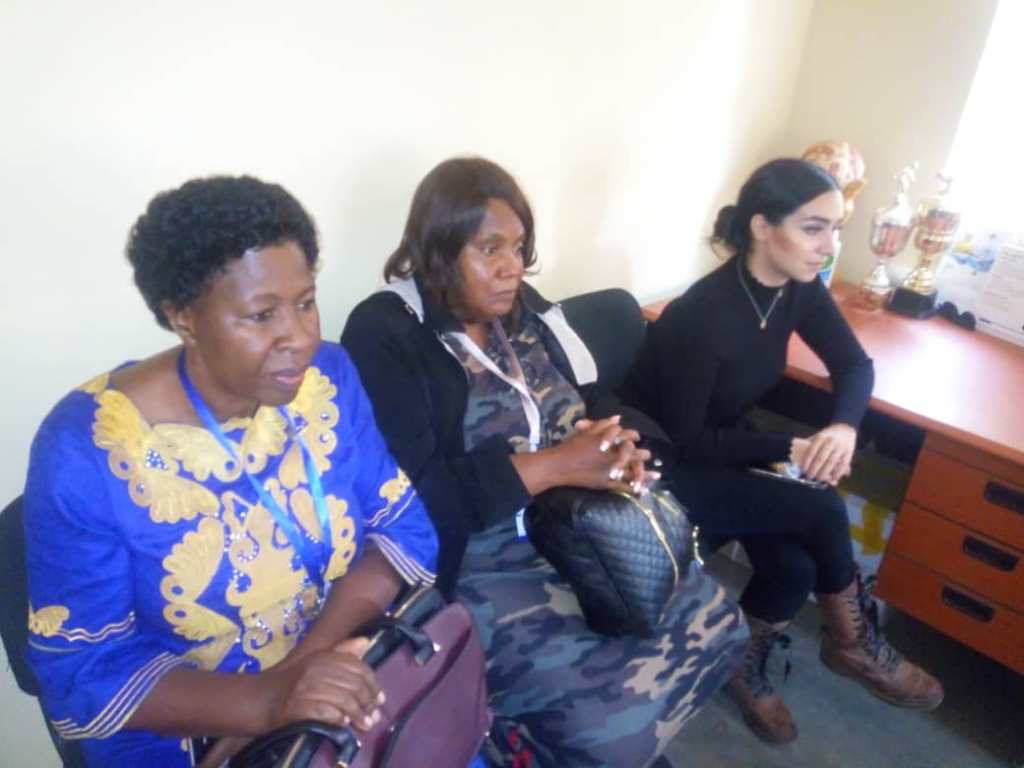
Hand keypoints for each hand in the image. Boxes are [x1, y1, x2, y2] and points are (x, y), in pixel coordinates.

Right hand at [260, 637, 383, 733]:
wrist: (259, 699)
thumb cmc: (292, 682)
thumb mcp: (316, 661)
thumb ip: (342, 652)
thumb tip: (366, 641)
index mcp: (324, 657)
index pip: (358, 668)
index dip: (373, 684)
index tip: (380, 698)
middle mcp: (316, 669)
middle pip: (354, 686)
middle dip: (368, 703)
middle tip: (375, 717)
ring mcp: (306, 688)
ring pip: (344, 701)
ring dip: (358, 716)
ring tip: (365, 725)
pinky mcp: (297, 707)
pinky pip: (327, 714)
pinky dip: (339, 720)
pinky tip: (344, 725)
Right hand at [553, 416, 651, 493]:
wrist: (558, 466)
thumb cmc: (571, 447)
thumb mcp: (586, 432)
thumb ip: (603, 424)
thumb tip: (618, 418)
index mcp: (610, 442)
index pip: (628, 436)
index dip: (634, 436)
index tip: (637, 437)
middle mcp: (614, 455)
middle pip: (634, 455)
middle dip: (643, 455)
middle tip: (648, 456)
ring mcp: (611, 470)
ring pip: (633, 472)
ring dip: (645, 474)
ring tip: (657, 475)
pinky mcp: (606, 483)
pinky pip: (624, 487)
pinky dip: (634, 489)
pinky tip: (642, 491)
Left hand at [792, 424, 856, 485]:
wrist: (845, 428)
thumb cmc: (827, 435)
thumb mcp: (818, 435)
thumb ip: (809, 444)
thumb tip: (796, 456)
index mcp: (821, 437)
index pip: (812, 450)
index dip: (807, 461)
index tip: (803, 470)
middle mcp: (830, 441)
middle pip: (821, 458)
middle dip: (814, 469)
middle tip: (810, 477)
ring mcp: (840, 447)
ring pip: (832, 463)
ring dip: (825, 473)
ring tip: (819, 479)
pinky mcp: (849, 452)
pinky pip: (843, 465)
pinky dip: (837, 473)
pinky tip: (832, 479)